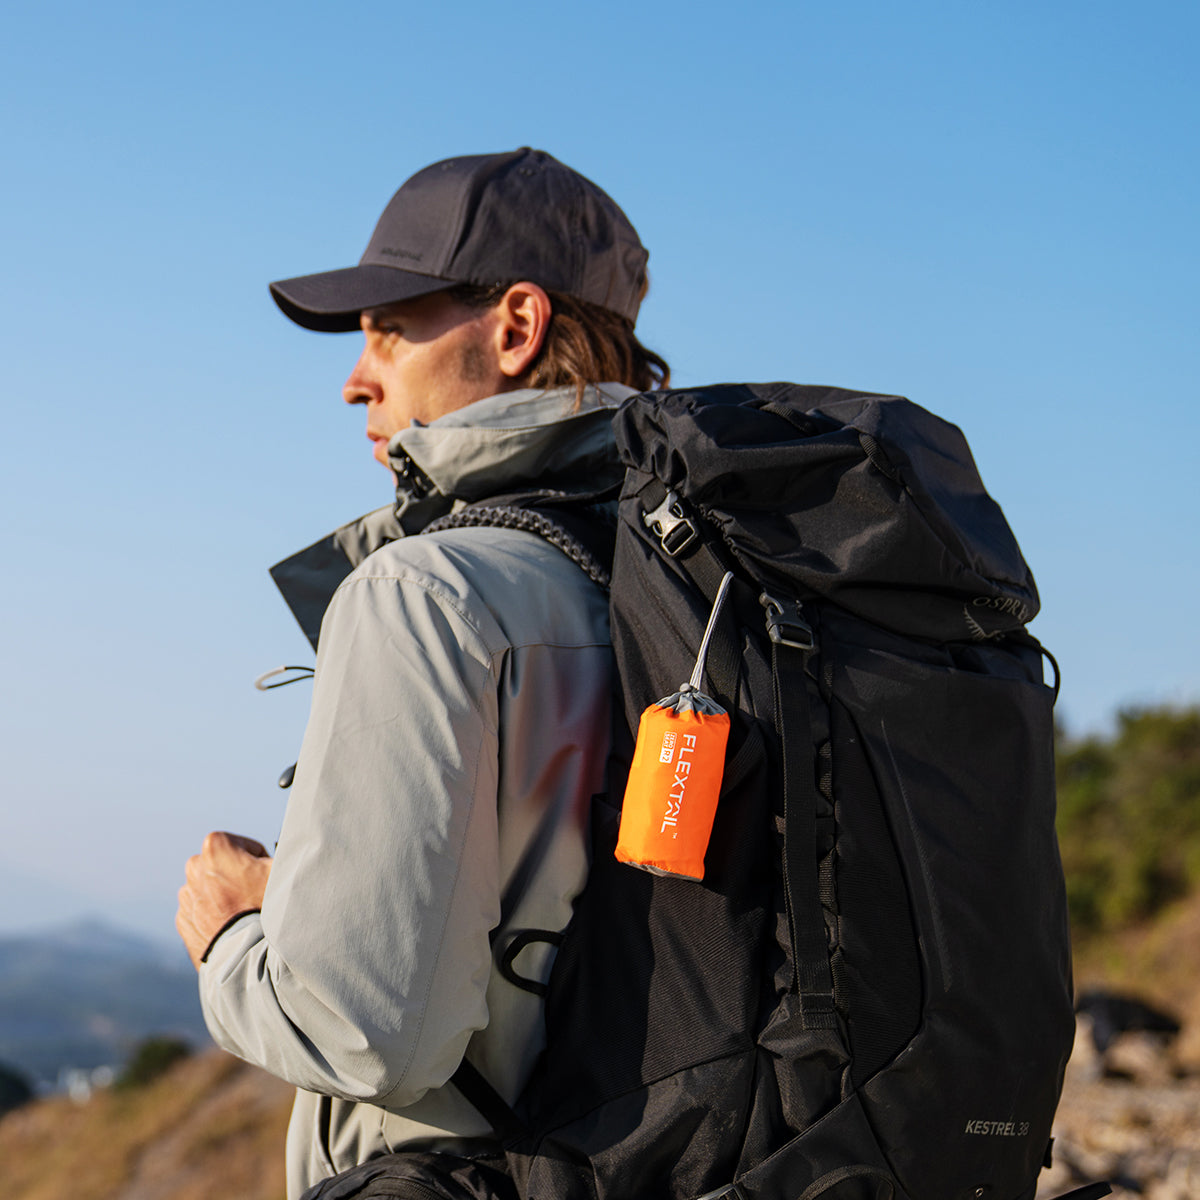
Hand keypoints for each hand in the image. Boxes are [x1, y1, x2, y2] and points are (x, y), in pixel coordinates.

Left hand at [176, 831, 273, 969]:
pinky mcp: (183, 922)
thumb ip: (281, 849)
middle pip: (225, 866)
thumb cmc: (266, 908)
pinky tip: (233, 926)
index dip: (259, 861)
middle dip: (239, 877)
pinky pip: (202, 912)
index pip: (245, 845)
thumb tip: (294, 840)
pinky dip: (216, 916)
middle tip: (257, 896)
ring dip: (226, 896)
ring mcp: (187, 897)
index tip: (264, 877)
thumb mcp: (281, 869)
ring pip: (212, 889)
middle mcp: (194, 868)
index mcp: (215, 847)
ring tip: (245, 914)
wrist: (247, 957)